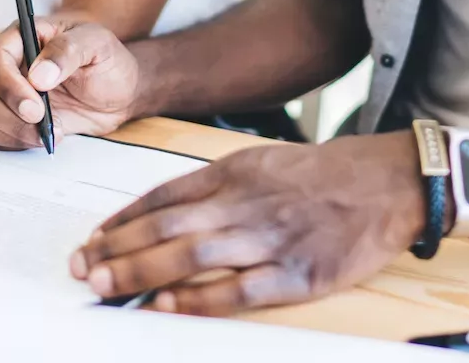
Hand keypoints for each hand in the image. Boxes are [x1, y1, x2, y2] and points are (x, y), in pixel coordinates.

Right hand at [0, 17, 139, 150]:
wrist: (119, 92)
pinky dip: (11, 142)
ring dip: (10, 131)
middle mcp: (8, 64)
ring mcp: (6, 92)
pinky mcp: (10, 117)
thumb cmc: (108, 60)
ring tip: (48, 133)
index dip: (8, 86)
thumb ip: (68, 51)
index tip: (35, 107)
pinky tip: (41, 138)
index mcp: (23, 37)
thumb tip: (39, 76)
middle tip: (43, 124)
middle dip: (9, 114)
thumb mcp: (98, 44)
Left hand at [69, 132, 426, 315]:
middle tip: (82, 267)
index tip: (92, 238)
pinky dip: (199, 299)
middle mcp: (246, 203)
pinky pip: (240, 290)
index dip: (122, 220)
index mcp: (235, 173)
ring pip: (193, 256)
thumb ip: (216, 185)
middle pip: (168, 227)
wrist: (387, 182)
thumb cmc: (323, 175)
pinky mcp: (298, 273)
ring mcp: (271, 239)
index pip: (163, 197)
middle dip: (118, 248)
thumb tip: (163, 210)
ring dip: (142, 271)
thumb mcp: (262, 162)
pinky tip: (167, 305)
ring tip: (106, 285)